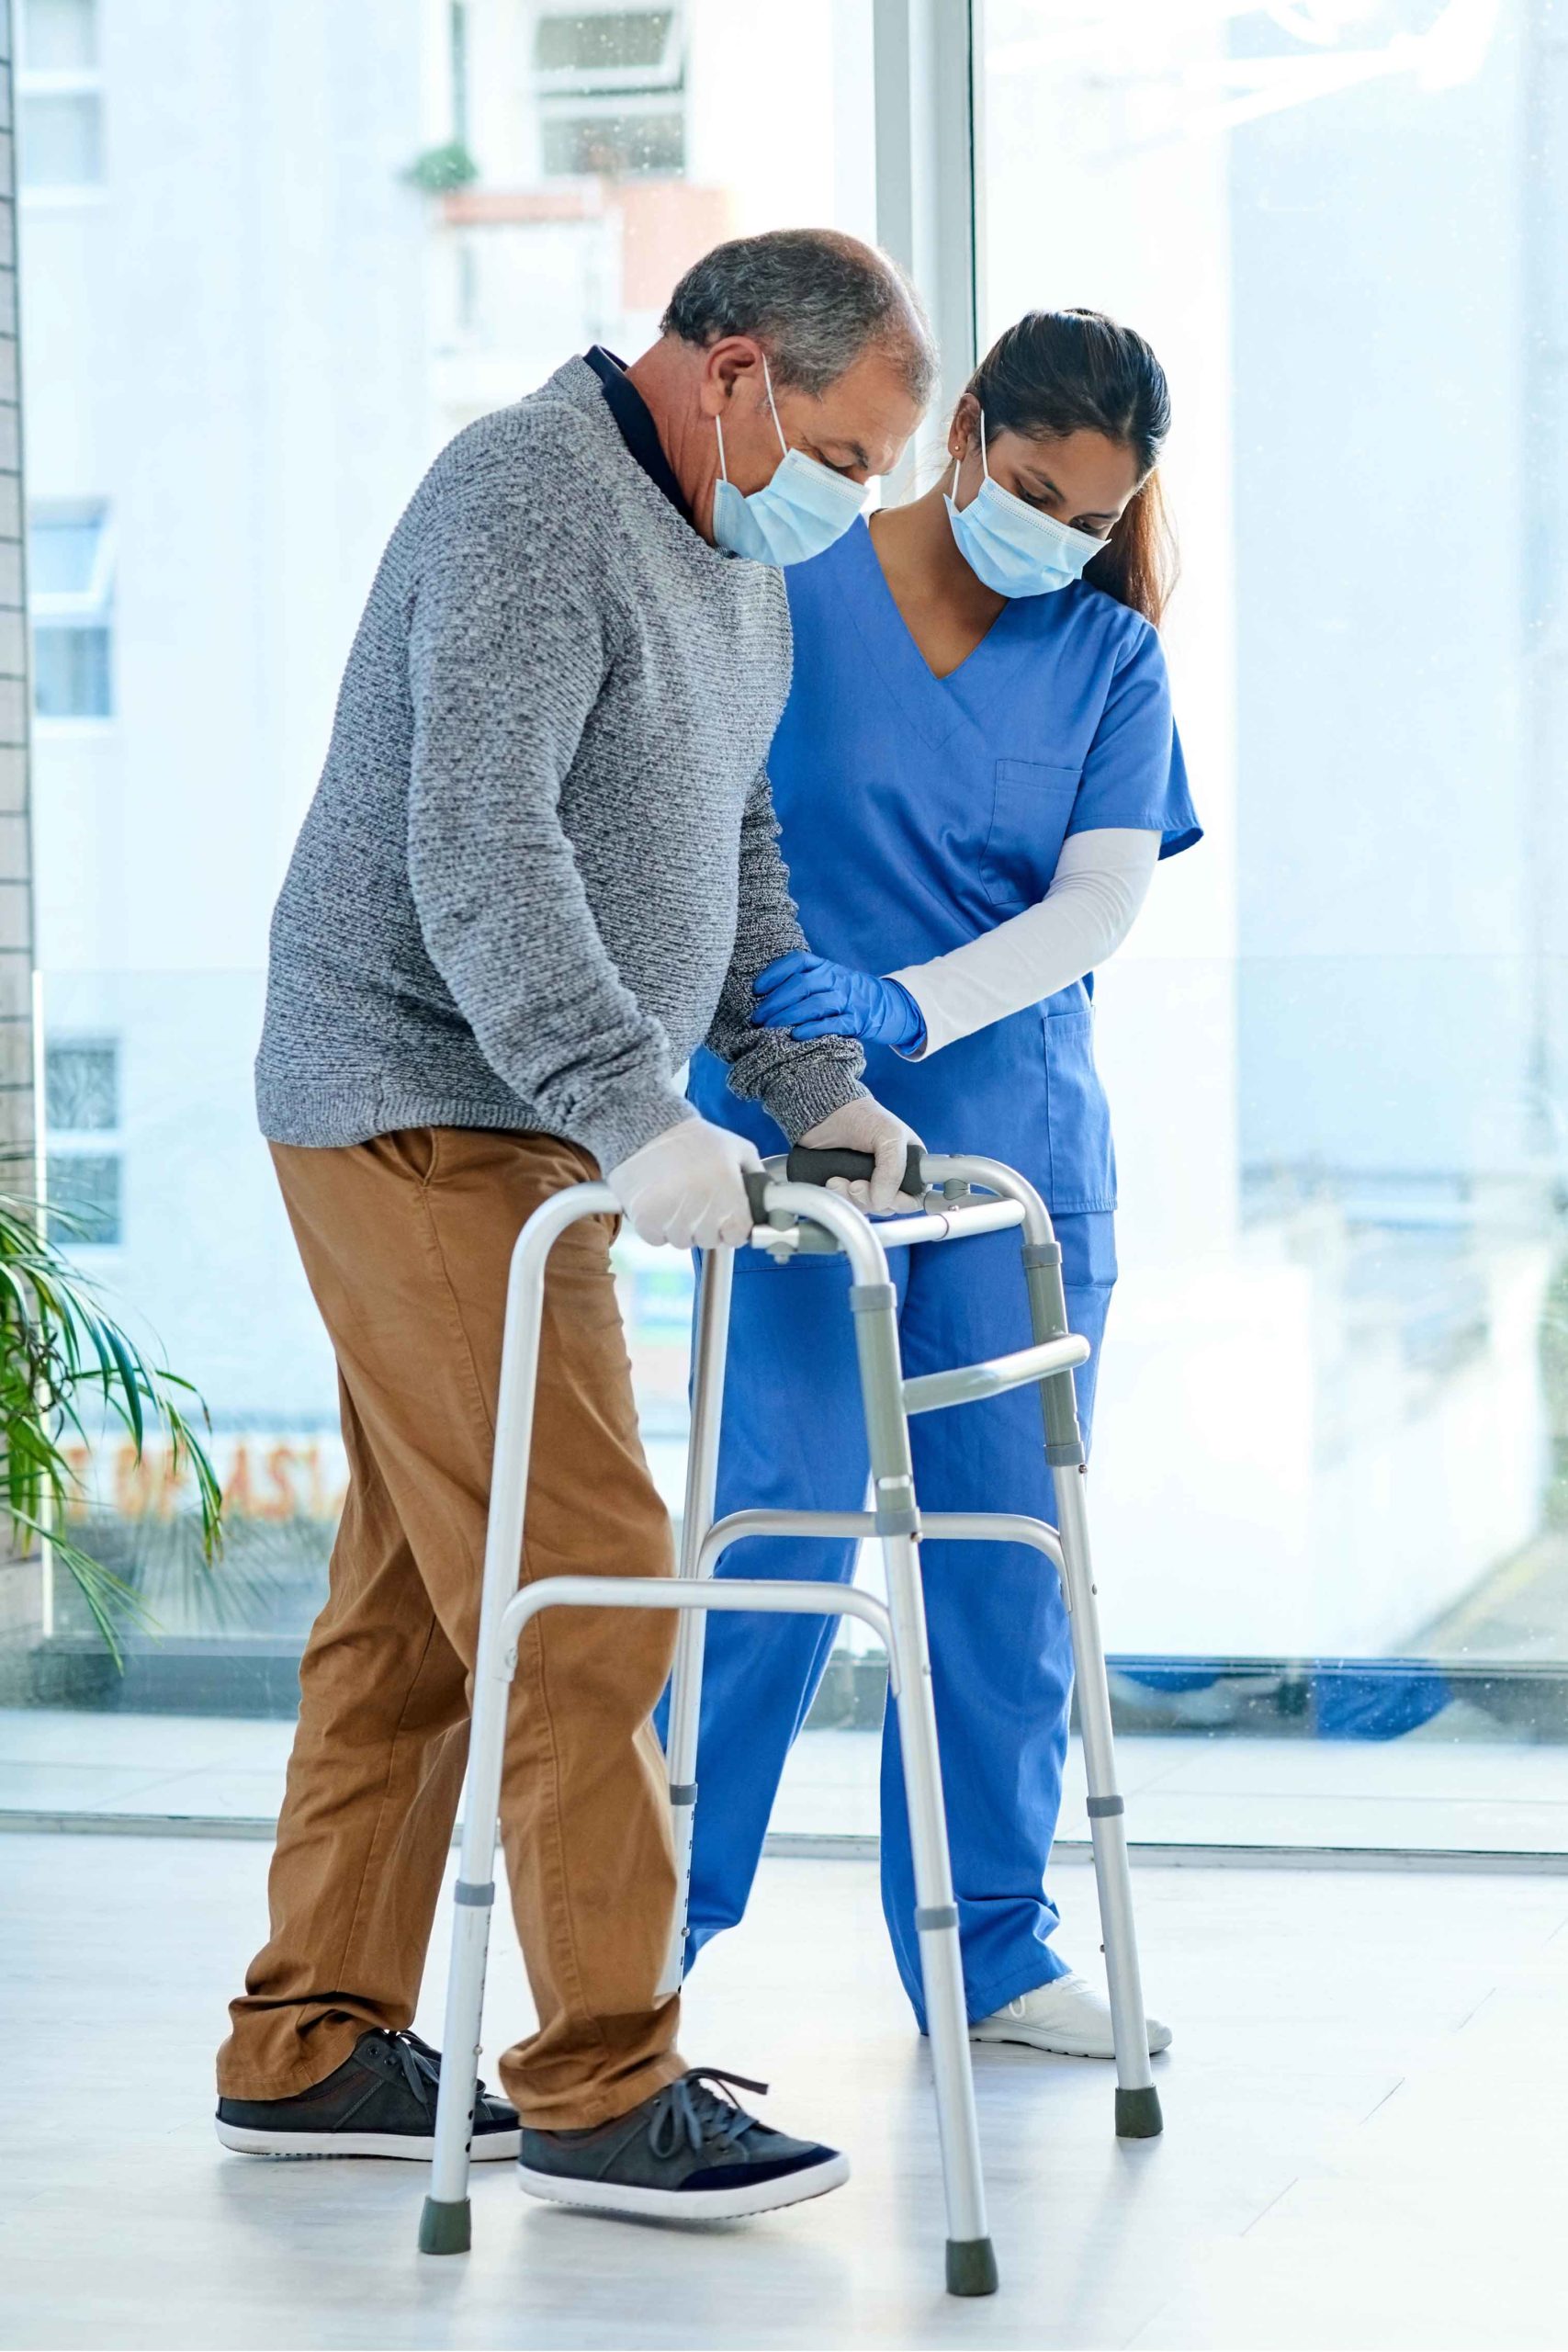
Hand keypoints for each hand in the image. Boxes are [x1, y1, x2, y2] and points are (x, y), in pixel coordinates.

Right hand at [609, 1118, 761, 1249]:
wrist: (647, 1127)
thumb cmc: (694, 1139)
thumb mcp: (737, 1148)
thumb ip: (756, 1175)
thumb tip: (769, 1201)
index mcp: (728, 1192)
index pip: (738, 1235)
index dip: (734, 1229)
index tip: (727, 1220)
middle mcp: (702, 1209)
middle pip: (710, 1240)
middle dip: (707, 1226)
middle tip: (698, 1201)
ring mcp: (673, 1217)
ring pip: (683, 1241)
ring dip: (682, 1227)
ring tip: (676, 1198)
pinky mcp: (646, 1220)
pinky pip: (658, 1239)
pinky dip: (658, 1227)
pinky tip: (659, 1203)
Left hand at [752, 952, 925, 1052]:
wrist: (885, 1004)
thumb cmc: (843, 993)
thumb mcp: (827, 979)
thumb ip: (802, 982)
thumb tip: (761, 997)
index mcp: (825, 966)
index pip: (797, 961)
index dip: (774, 973)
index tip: (756, 989)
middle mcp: (836, 979)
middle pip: (802, 985)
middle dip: (775, 1001)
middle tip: (757, 1018)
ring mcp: (847, 999)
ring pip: (815, 1004)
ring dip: (789, 1016)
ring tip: (770, 1027)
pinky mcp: (856, 1021)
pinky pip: (833, 1024)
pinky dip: (813, 1029)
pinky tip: (796, 1035)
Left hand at [798, 1096, 923, 1213]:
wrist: (824, 1113)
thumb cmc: (861, 1116)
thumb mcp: (889, 1135)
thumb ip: (893, 1170)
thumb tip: (883, 1202)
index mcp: (909, 1163)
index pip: (915, 1196)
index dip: (901, 1202)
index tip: (886, 1197)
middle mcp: (890, 1176)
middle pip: (888, 1207)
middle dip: (870, 1199)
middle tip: (855, 1184)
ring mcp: (868, 1183)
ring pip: (866, 1208)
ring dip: (851, 1198)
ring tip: (838, 1180)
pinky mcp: (846, 1187)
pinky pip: (846, 1205)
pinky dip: (839, 1198)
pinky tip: (832, 1182)